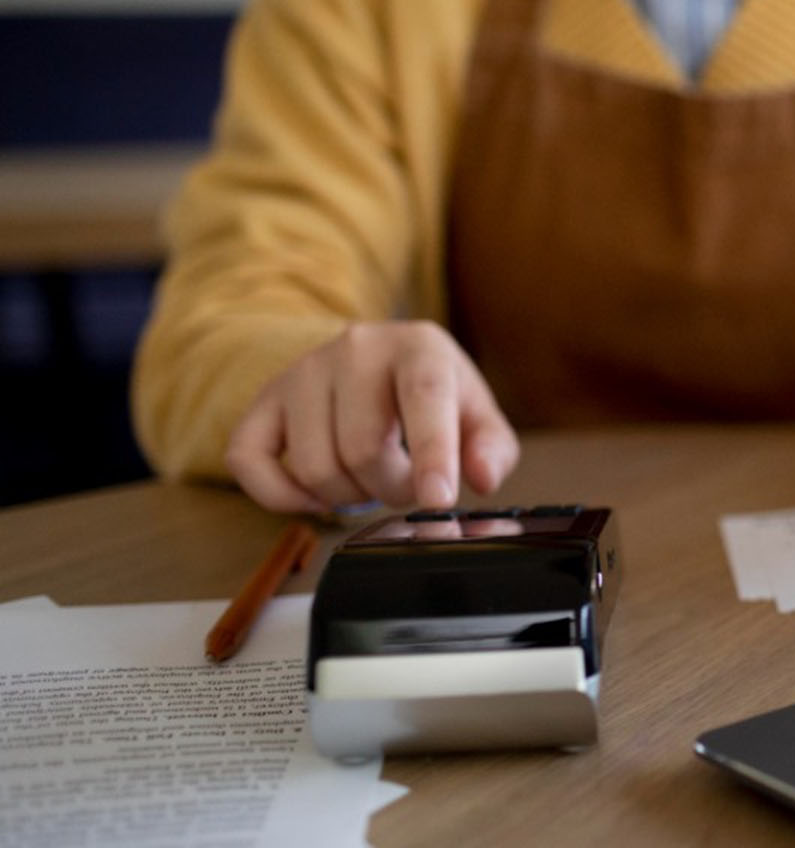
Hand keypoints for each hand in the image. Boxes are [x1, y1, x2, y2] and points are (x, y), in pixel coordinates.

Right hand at [225, 321, 519, 513]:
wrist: (375, 362)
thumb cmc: (430, 395)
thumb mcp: (476, 414)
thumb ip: (491, 447)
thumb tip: (481, 478)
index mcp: (418, 347)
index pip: (424, 398)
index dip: (432, 453)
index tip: (438, 499)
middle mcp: (355, 350)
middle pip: (364, 448)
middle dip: (392, 489)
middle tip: (407, 484)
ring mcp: (302, 372)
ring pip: (315, 466)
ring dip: (348, 497)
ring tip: (370, 480)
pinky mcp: (263, 400)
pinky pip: (249, 463)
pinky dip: (283, 497)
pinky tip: (316, 495)